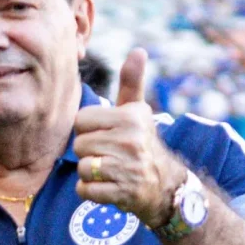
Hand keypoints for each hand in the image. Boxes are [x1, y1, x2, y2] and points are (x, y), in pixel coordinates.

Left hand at [73, 48, 185, 228]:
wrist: (165, 185)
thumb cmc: (142, 142)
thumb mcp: (138, 111)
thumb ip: (131, 82)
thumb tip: (138, 50)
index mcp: (130, 117)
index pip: (81, 120)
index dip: (89, 129)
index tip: (107, 135)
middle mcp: (131, 140)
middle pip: (79, 146)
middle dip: (90, 153)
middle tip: (111, 155)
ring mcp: (128, 168)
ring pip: (82, 168)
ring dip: (91, 174)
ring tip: (111, 171)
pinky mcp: (122, 193)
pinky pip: (85, 190)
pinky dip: (91, 192)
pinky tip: (108, 187)